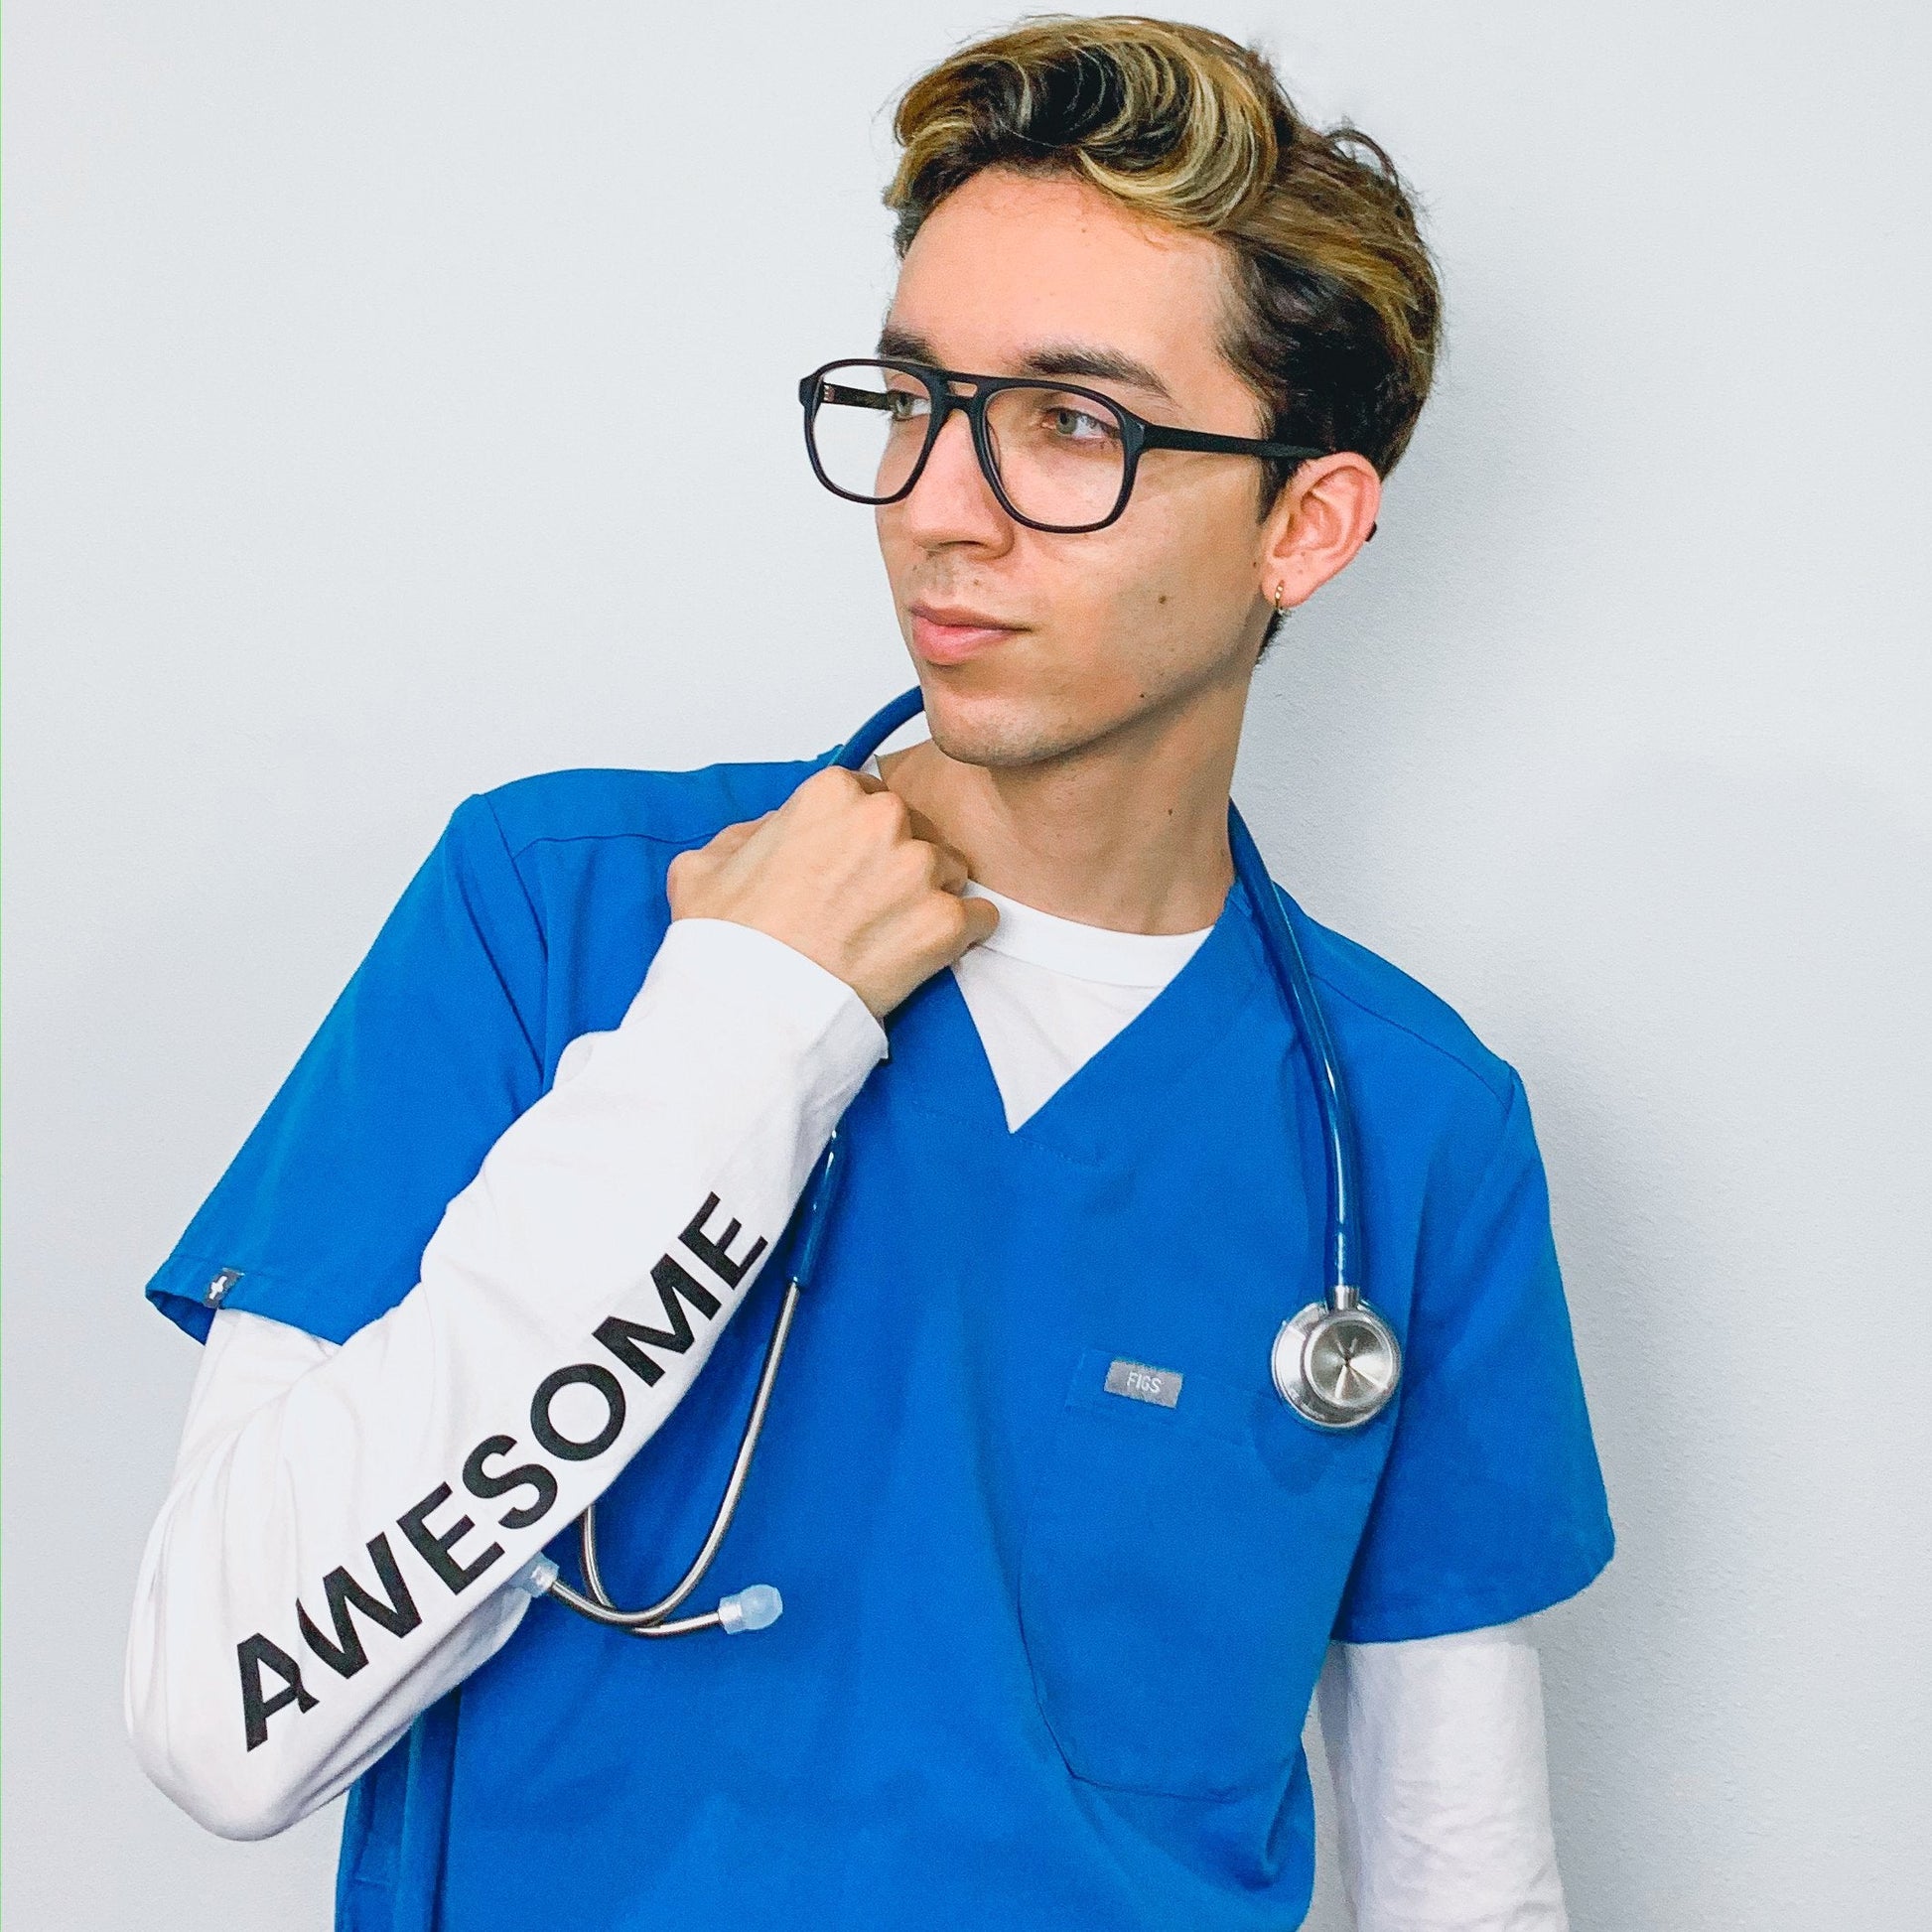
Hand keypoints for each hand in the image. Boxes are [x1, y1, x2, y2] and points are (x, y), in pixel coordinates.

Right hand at [666, 769, 997, 1018]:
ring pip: (951, 872)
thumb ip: (747, 833)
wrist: (753, 1010)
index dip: (860, 837)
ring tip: (890, 935)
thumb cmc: (730, 945)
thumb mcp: (705, 865)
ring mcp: (920, 872)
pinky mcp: (946, 923)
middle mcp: (884, 820)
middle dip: (899, 865)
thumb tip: (772, 831)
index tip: (848, 868)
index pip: (871, 798)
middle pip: (916, 832)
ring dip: (931, 898)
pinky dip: (963, 936)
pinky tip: (926, 954)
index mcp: (832, 793)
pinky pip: (981, 918)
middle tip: (868, 908)